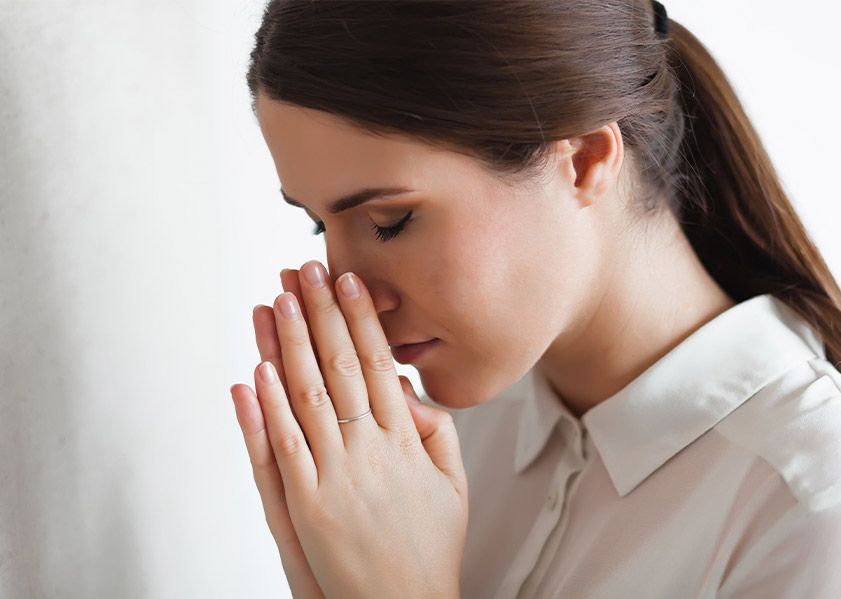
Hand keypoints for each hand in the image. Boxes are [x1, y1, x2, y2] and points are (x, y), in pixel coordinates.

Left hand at [231, 261, 467, 597]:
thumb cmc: (429, 545)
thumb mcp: (453, 483)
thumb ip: (436, 431)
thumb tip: (407, 390)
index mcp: (407, 440)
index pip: (379, 363)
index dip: (361, 319)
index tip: (349, 281)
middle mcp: (370, 450)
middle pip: (339, 366)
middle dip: (320, 313)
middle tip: (305, 269)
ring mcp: (335, 476)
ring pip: (306, 396)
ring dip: (289, 344)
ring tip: (277, 301)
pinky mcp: (306, 504)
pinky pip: (285, 446)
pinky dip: (268, 407)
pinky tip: (257, 370)